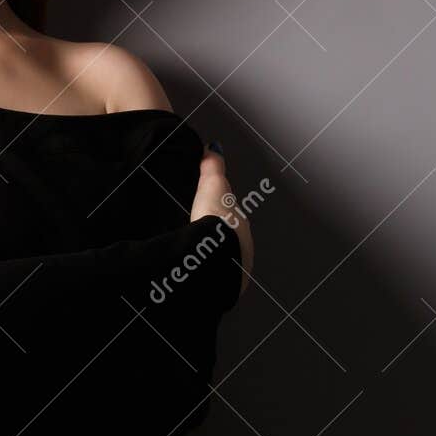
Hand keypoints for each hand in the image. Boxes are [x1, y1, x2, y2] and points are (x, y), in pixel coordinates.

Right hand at [190, 145, 253, 297]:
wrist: (216, 255)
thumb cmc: (217, 222)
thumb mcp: (212, 186)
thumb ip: (212, 167)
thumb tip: (213, 147)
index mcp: (241, 225)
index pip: (232, 217)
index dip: (219, 215)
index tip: (208, 215)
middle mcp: (243, 248)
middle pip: (228, 242)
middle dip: (216, 240)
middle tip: (197, 238)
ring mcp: (235, 270)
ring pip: (222, 262)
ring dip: (210, 260)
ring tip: (192, 258)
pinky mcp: (222, 287)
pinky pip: (212, 278)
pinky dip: (203, 274)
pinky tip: (192, 273)